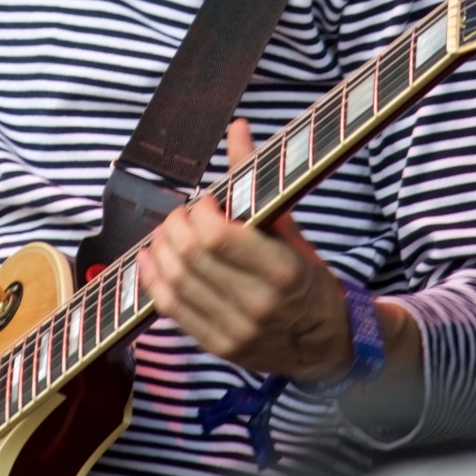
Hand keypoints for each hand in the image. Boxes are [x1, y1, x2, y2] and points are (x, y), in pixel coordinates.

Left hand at [138, 118, 353, 380]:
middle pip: (191, 257)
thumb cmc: (306, 277)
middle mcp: (258, 304)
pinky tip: (151, 259)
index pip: (217, 236)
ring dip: (161, 250)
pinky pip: (172, 309)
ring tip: (166, 233)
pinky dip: (154, 280)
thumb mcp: (290, 229)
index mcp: (282, 271)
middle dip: (176, 226)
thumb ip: (257, 180)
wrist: (324, 343)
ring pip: (176, 282)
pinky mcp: (219, 347)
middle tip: (180, 214)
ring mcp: (236, 331)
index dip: (199, 212)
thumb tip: (237, 128)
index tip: (204, 201)